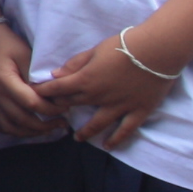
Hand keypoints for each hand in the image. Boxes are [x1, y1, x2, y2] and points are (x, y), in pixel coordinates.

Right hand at [0, 20, 64, 139]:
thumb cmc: (8, 44)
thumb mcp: (26, 54)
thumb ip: (36, 76)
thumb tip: (51, 95)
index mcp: (4, 80)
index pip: (30, 103)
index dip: (50, 109)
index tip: (65, 108)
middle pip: (21, 119)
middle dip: (44, 125)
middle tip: (61, 123)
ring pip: (9, 127)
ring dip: (29, 132)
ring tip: (46, 129)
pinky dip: (13, 130)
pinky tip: (26, 128)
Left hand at [36, 25, 178, 150]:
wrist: (158, 50)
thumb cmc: (125, 45)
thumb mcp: (95, 50)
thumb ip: (75, 64)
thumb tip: (56, 75)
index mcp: (86, 80)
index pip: (58, 89)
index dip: (44, 92)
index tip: (34, 95)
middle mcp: (99, 97)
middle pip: (74, 105)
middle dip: (61, 108)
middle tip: (53, 113)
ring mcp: (119, 107)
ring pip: (97, 124)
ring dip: (85, 132)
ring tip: (77, 138)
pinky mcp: (138, 111)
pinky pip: (125, 130)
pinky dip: (116, 139)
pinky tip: (108, 146)